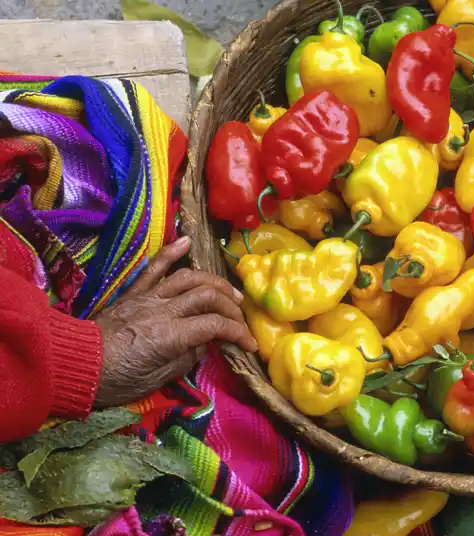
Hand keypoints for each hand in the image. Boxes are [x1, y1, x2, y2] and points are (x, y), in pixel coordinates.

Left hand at [93, 236, 256, 407]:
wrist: (74, 365)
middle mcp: (163, 310)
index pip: (216, 326)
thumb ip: (186, 359)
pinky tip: (187, 242)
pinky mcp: (134, 293)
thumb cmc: (115, 380)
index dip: (239, 333)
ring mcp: (148, 298)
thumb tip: (205, 344)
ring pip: (189, 278)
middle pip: (208, 296)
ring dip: (214, 282)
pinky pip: (154, 269)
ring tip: (229, 292)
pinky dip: (171, 253)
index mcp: (171, 336)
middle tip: (241, 318)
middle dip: (231, 306)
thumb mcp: (157, 380)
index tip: (249, 345)